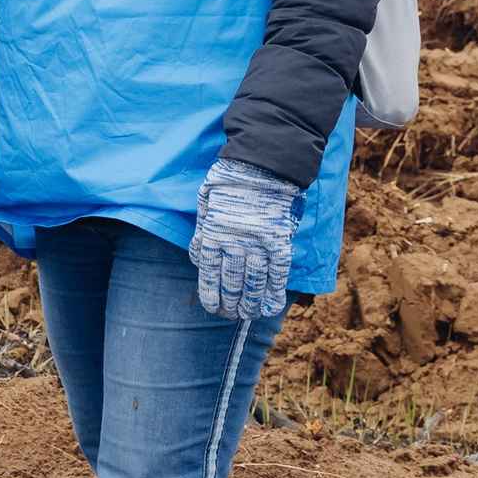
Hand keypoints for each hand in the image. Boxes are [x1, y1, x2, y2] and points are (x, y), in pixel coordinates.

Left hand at [190, 158, 305, 320]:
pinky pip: (278, 271)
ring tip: (249, 314)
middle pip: (231, 282)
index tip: (213, 307)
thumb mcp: (205, 202)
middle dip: (230, 302)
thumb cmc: (229, 179)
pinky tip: (273, 304)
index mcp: (213, 234)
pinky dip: (276, 290)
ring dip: (252, 302)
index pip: (209, 273)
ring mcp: (258, 243)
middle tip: (231, 314)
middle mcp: (234, 243)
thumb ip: (202, 231)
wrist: (262, 162)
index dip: (211, 294)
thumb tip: (197, 257)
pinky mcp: (280, 239)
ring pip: (254, 281)